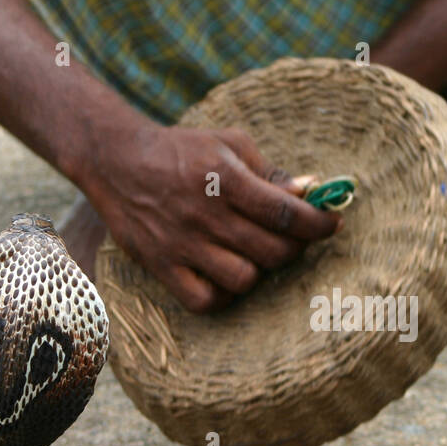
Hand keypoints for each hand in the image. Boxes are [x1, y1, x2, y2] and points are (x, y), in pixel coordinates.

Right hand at [81, 118, 339, 311]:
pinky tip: (224, 275)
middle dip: (294, 247)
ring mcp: (182, 244)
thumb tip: (310, 192)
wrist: (116, 160)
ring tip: (252, 254)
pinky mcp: (161, 266)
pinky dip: (222, 294)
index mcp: (225, 178)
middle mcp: (205, 214)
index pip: (285, 212)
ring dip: (258, 270)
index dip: (317, 223)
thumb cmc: (181, 151)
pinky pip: (205, 300)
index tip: (331, 223)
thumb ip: (270, 172)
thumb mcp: (229, 145)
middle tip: (292, 238)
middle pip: (272, 251)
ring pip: (244, 279)